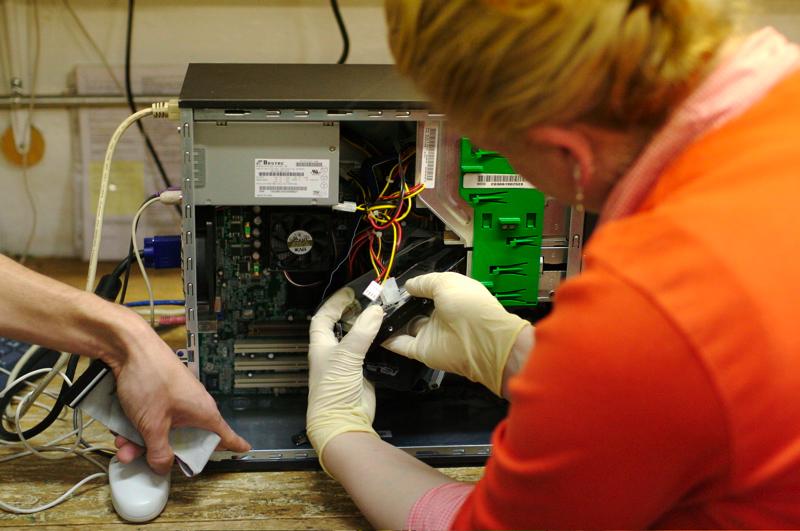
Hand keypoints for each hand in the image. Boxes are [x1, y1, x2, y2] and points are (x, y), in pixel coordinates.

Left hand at [106, 311, 250, 473]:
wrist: (128, 346)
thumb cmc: (150, 376)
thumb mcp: (151, 424)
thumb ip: (159, 451)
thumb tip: (163, 467)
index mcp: (203, 412)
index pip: (226, 434)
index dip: (234, 444)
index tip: (243, 449)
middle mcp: (193, 405)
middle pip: (185, 439)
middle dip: (161, 452)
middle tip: (145, 460)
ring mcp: (175, 399)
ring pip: (163, 430)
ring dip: (142, 442)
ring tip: (123, 445)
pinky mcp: (159, 393)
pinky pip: (152, 417)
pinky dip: (137, 426)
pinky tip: (120, 431)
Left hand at [306, 288, 382, 473]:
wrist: (343, 421)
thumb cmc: (334, 389)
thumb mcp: (346, 356)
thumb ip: (362, 331)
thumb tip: (376, 309)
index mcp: (321, 346)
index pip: (323, 318)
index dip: (334, 304)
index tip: (349, 293)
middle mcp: (333, 353)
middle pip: (341, 326)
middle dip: (352, 313)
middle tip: (369, 301)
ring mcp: (348, 364)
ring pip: (357, 339)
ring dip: (366, 327)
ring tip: (380, 314)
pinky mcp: (362, 373)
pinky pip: (370, 353)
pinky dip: (377, 342)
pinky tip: (387, 335)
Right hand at [383, 272, 530, 395]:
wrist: (481, 340)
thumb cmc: (467, 304)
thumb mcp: (446, 282)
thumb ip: (425, 282)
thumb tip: (408, 286)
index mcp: (451, 296)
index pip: (429, 291)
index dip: (414, 287)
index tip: (395, 284)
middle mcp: (441, 315)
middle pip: (416, 309)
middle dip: (400, 304)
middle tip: (380, 298)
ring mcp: (431, 334)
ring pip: (407, 326)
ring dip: (391, 320)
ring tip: (372, 311)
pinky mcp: (422, 350)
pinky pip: (402, 345)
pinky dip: (388, 340)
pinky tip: (374, 331)